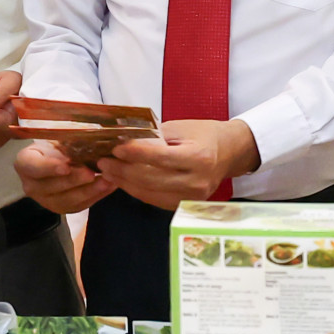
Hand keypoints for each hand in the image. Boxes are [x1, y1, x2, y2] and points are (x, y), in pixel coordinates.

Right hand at [15, 141, 114, 214]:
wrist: (60, 157)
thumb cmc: (58, 142)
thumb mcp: (60, 133)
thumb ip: (69, 134)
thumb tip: (88, 132)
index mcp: (25, 162)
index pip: (33, 167)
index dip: (49, 168)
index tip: (66, 166)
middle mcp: (31, 184)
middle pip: (51, 186)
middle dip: (73, 180)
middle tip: (91, 173)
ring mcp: (46, 199)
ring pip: (66, 200)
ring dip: (88, 191)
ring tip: (106, 180)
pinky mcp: (62, 208)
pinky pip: (79, 206)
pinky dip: (96, 196)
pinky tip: (109, 186)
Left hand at [96, 119, 261, 210]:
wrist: (230, 152)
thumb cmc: (204, 134)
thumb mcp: (181, 128)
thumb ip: (154, 136)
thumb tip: (123, 140)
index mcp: (199, 157)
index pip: (160, 158)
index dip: (134, 154)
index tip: (115, 148)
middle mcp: (197, 181)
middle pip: (151, 179)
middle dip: (123, 171)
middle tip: (103, 161)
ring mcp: (192, 197)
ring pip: (150, 193)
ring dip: (125, 183)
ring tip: (108, 171)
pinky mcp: (186, 205)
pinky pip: (155, 200)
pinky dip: (137, 190)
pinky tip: (123, 180)